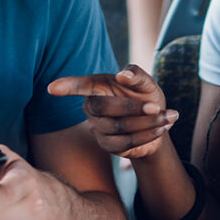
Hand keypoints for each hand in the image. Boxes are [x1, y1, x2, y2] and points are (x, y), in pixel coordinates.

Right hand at [48, 65, 178, 158]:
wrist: (157, 121)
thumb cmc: (147, 95)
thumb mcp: (147, 82)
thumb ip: (136, 74)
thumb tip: (122, 74)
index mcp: (99, 87)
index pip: (81, 86)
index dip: (67, 86)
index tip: (52, 88)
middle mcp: (93, 107)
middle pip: (103, 108)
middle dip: (131, 107)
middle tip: (155, 105)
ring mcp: (98, 127)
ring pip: (117, 127)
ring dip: (146, 123)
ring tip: (167, 117)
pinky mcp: (107, 145)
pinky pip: (126, 143)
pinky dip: (147, 135)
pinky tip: (161, 128)